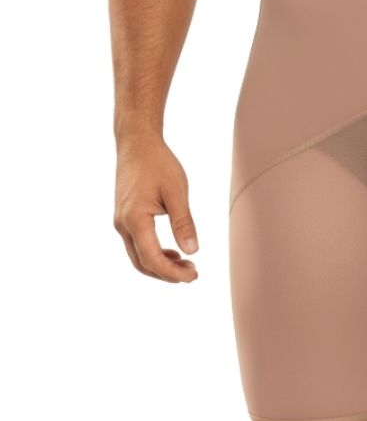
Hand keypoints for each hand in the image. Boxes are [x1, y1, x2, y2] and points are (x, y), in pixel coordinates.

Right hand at [114, 133, 199, 281]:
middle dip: (167, 274)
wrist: (136, 143)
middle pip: (142, 263)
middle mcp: (122, 225)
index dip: (172, 273)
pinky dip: (153, 253)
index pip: (152, 259)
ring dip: (160, 265)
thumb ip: (183, 223)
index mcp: (135, 219)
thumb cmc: (158, 163)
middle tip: (192, 274)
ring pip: (137, 256)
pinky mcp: (124, 217)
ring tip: (185, 264)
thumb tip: (193, 251)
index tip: (193, 276)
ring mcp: (120, 222)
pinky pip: (136, 244)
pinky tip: (172, 252)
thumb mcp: (177, 191)